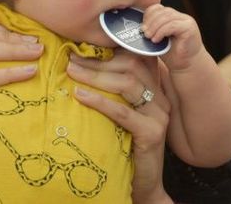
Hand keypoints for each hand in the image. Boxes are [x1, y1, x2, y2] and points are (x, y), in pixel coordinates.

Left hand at [68, 50, 171, 203]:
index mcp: (153, 87)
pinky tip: (80, 95)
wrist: (143, 183)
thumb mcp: (118, 111)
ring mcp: (159, 115)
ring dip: (95, 76)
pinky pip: (123, 112)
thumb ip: (110, 89)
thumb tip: (78, 63)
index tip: (80, 46)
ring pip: (127, 83)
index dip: (109, 48)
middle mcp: (160, 97)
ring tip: (71, 73)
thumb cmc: (125, 143)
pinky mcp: (153, 133)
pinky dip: (99, 101)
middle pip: (130, 65)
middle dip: (97, 61)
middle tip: (70, 59)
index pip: (135, 57)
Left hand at [141, 4, 203, 71]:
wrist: (186, 66)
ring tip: (148, 37)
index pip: (158, 8)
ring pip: (166, 17)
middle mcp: (181, 17)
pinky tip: (156, 40)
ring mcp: (187, 21)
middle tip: (143, 32)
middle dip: (150, 21)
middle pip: (162, 11)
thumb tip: (137, 26)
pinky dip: (161, 32)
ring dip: (154, 27)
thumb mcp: (158, 38)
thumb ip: (152, 29)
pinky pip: (172, 25)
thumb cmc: (171, 54)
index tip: (142, 26)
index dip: (148, 15)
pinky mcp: (190, 29)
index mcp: (172, 16)